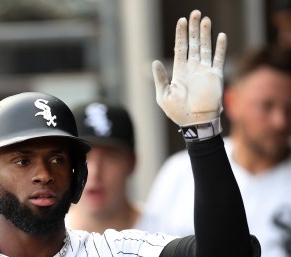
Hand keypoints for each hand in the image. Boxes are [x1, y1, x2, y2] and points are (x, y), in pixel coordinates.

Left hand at [152, 10, 225, 127]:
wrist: (195, 123)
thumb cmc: (177, 112)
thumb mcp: (163, 96)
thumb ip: (160, 78)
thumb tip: (154, 61)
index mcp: (180, 72)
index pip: (180, 49)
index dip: (181, 35)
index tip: (181, 21)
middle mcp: (193, 69)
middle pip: (193, 44)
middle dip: (194, 29)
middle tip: (195, 13)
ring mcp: (205, 71)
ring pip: (205, 47)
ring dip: (206, 34)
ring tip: (205, 19)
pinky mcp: (216, 76)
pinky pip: (218, 58)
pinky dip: (220, 47)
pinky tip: (221, 35)